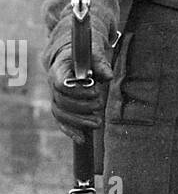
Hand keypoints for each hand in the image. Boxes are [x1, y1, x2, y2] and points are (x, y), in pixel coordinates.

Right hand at [48, 27, 113, 142]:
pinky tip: (81, 139)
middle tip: (100, 105)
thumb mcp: (94, 53)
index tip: (95, 91)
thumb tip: (108, 76)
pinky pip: (61, 121)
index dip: (77, 91)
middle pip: (62, 101)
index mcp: (59, 69)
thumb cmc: (85, 54)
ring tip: (98, 122)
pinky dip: (70, 131)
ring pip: (60, 113)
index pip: (61, 84)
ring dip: (79, 121)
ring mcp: (55, 96)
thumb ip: (100, 64)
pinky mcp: (60, 106)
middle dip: (82, 107)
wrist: (74, 56)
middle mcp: (53, 84)